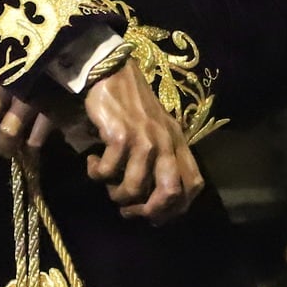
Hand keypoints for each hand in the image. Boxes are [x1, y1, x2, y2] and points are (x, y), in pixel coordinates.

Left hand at [0, 73, 55, 162]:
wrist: (72, 58)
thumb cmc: (26, 74)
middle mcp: (6, 81)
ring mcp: (31, 94)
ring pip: (7, 131)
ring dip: (4, 149)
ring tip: (6, 154)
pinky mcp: (53, 107)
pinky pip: (35, 140)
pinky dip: (30, 151)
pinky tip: (30, 152)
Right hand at [81, 64, 203, 222]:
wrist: (111, 72)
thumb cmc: (132, 104)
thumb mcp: (157, 129)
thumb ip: (162, 157)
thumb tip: (152, 198)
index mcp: (178, 142)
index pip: (193, 186)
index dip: (176, 208)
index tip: (154, 215)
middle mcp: (166, 142)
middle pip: (170, 193)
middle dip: (148, 211)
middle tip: (128, 210)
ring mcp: (144, 139)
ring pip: (135, 188)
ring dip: (116, 194)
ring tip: (106, 182)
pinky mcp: (120, 135)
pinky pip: (109, 171)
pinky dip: (97, 173)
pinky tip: (93, 162)